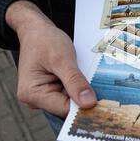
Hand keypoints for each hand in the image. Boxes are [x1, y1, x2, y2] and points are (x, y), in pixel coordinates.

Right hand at [6, 0, 96, 116]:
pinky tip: (88, 81)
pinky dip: (79, 89)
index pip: (64, 109)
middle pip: (67, 108)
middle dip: (85, 100)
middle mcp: (35, 99)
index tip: (106, 103)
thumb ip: (75, 81)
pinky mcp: (51, 91)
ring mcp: (43, 97)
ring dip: (83, 94)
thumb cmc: (45, 40)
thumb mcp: (62, 59)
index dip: (85, 107)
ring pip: (70, 102)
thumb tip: (89, 104)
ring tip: (96, 83)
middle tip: (107, 93)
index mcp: (32, 94)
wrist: (37, 30)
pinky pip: (69, 95)